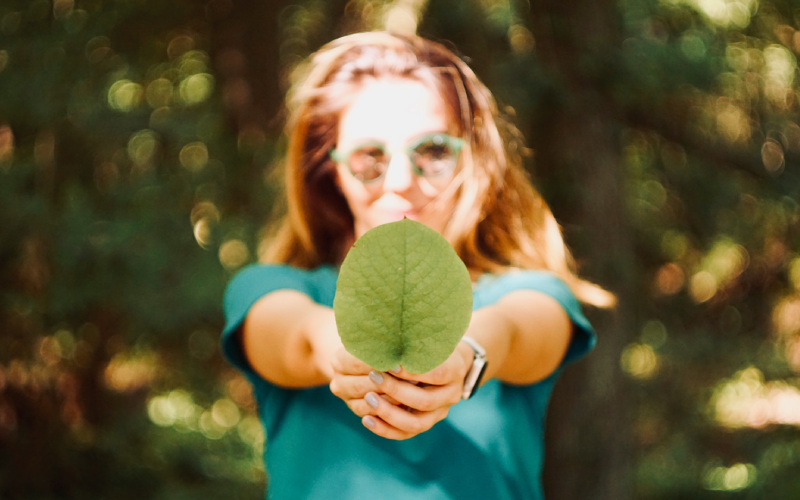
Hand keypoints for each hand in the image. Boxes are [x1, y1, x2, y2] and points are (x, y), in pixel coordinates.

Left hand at [329, 343, 473, 439]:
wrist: (449, 361)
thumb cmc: (433, 343)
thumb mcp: (430, 337)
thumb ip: (415, 341)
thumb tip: (387, 336)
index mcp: (456, 370)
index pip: (436, 374)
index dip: (412, 371)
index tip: (391, 364)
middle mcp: (451, 395)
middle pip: (424, 401)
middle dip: (395, 390)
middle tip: (373, 377)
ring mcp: (439, 413)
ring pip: (415, 423)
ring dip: (389, 413)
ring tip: (368, 399)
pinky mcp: (426, 423)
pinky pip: (405, 434)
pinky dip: (385, 429)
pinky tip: (367, 418)